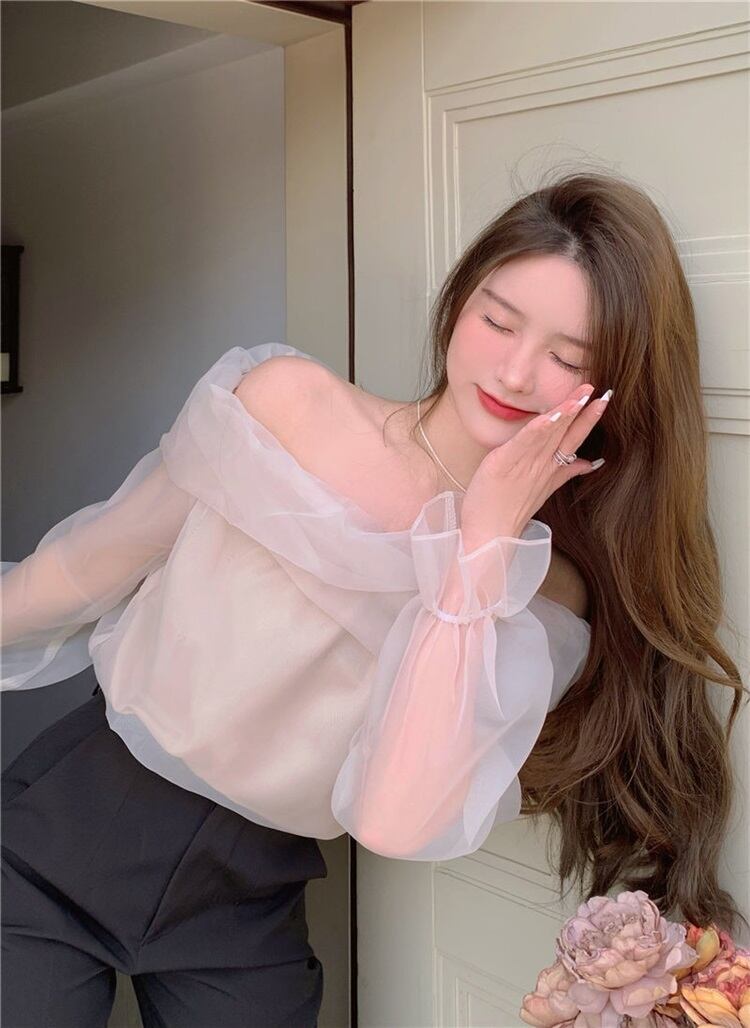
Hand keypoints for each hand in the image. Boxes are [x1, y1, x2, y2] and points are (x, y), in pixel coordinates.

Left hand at [460, 382, 609, 547]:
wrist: (489, 536)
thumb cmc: (509, 511)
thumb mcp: (543, 490)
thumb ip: (565, 473)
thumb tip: (589, 463)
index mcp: (549, 469)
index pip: (573, 439)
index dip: (588, 420)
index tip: (603, 401)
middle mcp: (541, 465)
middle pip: (566, 433)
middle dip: (584, 410)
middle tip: (602, 391)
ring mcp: (525, 464)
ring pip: (549, 434)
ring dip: (567, 413)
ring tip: (582, 396)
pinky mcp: (503, 463)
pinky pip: (525, 442)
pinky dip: (539, 428)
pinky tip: (552, 414)